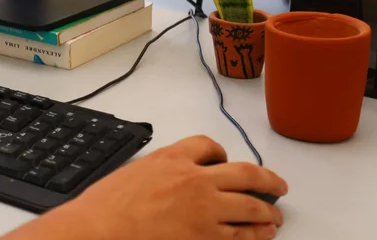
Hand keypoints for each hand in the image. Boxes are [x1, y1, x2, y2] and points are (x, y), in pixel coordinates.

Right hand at [38, 135, 286, 239]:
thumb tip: (172, 181)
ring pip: (251, 207)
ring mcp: (205, 210)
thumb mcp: (134, 172)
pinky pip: (242, 236)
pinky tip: (263, 236)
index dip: (222, 154)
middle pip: (245, 174)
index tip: (226, 161)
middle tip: (278, 186)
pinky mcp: (207, 238)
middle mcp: (196, 180)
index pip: (209, 146)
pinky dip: (256, 235)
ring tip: (275, 217)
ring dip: (268, 212)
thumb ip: (160, 171)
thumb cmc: (106, 205)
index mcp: (173, 158)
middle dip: (267, 180)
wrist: (99, 229)